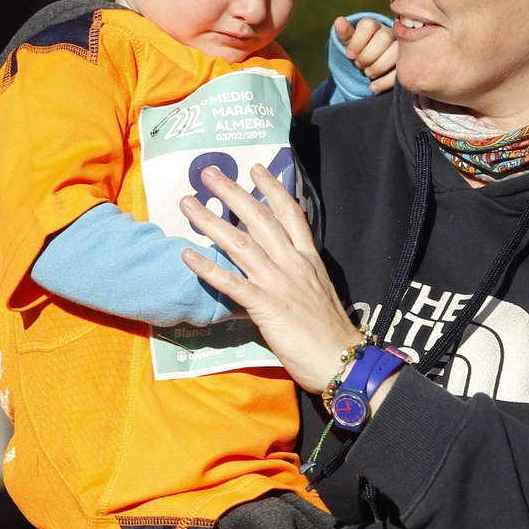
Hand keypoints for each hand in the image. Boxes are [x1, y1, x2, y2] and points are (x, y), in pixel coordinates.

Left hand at [180, 164, 364, 392]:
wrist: (342, 360)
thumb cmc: (330, 332)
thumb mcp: (317, 292)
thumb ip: (297, 275)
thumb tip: (275, 267)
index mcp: (308, 259)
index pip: (290, 214)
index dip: (272, 189)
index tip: (256, 168)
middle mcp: (293, 264)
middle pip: (259, 219)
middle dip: (232, 192)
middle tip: (208, 173)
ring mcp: (279, 283)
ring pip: (240, 243)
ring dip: (210, 221)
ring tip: (187, 204)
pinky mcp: (267, 307)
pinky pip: (232, 283)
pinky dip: (208, 268)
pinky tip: (187, 255)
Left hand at [335, 16, 398, 93]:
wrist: (369, 66)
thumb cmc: (358, 51)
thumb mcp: (349, 43)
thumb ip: (344, 33)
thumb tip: (338, 21)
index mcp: (374, 26)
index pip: (368, 25)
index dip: (357, 41)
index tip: (350, 55)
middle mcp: (390, 33)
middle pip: (384, 37)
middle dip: (368, 55)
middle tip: (359, 65)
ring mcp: (400, 48)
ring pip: (395, 53)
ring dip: (378, 66)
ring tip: (368, 74)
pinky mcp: (405, 65)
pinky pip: (400, 71)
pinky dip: (385, 81)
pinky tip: (373, 87)